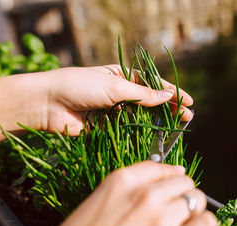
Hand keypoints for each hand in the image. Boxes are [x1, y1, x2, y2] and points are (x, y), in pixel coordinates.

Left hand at [0, 65, 192, 149]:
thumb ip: (142, 94)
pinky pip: (128, 130)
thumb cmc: (80, 86)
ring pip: (141, 117)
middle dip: (169, 109)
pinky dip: (141, 134)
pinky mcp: (107, 127)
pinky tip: (155, 137)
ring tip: (176, 127)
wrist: (48, 104)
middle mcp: (120, 93)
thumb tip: (167, 97)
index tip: (188, 101)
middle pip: (150, 102)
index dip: (171, 92)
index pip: (152, 84)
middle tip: (187, 117)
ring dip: (158, 122)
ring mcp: (114, 111)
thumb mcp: (115, 86)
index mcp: (122, 76)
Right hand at [34, 161, 216, 225]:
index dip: (168, 177)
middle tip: (175, 209)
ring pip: (196, 200)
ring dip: (191, 211)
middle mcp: (145, 196)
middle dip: (181, 195)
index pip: (160, 167)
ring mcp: (161, 221)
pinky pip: (206, 225)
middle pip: (183, 182)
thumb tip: (150, 191)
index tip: (172, 182)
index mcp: (122, 181)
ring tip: (182, 224)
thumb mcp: (93, 207)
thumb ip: (123, 195)